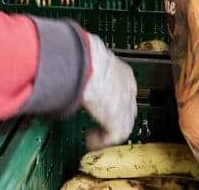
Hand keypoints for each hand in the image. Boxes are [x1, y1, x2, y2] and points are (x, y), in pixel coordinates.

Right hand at [81, 33, 136, 149]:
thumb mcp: (89, 62)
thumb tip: (69, 69)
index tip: (99, 105)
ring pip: (122, 125)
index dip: (111, 100)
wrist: (88, 66)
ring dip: (106, 132)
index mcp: (124, 73)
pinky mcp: (119, 120)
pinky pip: (113, 137)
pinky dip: (101, 141)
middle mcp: (128, 90)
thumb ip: (84, 69)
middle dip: (112, 118)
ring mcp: (126, 106)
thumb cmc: (85, 58)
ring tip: (92, 136)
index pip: (123, 90)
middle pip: (126, 109)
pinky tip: (90, 140)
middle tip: (97, 124)